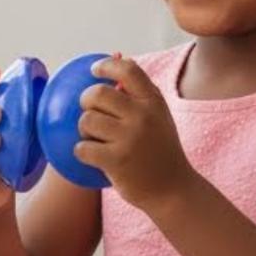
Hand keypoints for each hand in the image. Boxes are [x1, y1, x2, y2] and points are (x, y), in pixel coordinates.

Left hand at [75, 55, 191, 211]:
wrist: (173, 189)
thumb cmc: (160, 151)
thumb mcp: (159, 117)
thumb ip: (140, 96)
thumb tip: (115, 66)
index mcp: (153, 102)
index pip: (128, 70)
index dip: (106, 65)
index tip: (95, 69)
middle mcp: (142, 115)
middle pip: (98, 94)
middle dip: (86, 101)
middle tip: (89, 111)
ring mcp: (129, 138)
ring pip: (87, 120)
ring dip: (84, 129)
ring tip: (93, 138)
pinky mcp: (116, 160)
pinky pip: (82, 147)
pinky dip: (82, 151)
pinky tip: (91, 155)